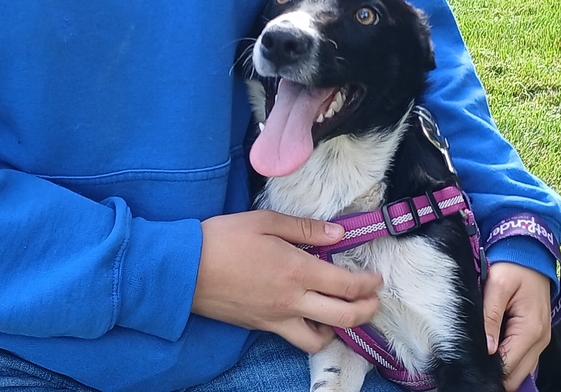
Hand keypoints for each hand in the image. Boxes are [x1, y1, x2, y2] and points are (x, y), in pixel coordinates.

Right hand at [193, 210, 382, 353]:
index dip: (368, 284)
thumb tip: (339, 234)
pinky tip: (312, 318)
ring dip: (340, 329)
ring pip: (321, 339)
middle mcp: (292, 300)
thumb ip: (306, 229)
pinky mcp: (261, 326)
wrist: (183, 269)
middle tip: (373, 300)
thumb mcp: (265, 222)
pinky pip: (296, 339)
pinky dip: (312, 333)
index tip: (377, 279)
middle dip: (367, 310)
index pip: (346, 285)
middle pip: (344, 317)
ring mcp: (276, 318)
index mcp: (297, 270)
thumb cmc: (222, 239)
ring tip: (343, 313)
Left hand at [482, 262, 552, 390]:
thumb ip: (490, 317)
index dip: (487, 370)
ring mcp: (542, 341)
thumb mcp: (496, 285)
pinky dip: (510, 362)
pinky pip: (525, 362)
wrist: (532, 255)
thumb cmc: (513, 267)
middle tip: (472, 361)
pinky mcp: (538, 338)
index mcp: (530, 329)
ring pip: (522, 373)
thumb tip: (487, 349)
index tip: (469, 362)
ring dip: (503, 370)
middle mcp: (541, 340)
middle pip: (516, 377)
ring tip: (482, 356)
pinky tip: (494, 352)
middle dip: (494, 374)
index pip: (508, 367)